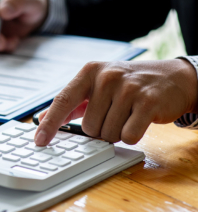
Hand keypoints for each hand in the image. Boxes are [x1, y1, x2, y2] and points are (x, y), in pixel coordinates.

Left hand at [35, 59, 197, 145]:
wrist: (171, 77)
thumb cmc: (127, 84)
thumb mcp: (97, 85)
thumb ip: (72, 103)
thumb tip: (44, 118)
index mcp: (89, 72)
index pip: (63, 101)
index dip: (49, 123)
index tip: (39, 140)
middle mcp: (106, 77)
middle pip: (88, 126)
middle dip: (100, 128)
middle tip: (114, 113)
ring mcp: (128, 88)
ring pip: (108, 134)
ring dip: (117, 132)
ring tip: (127, 114)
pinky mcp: (147, 102)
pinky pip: (128, 136)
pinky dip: (132, 134)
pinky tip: (139, 119)